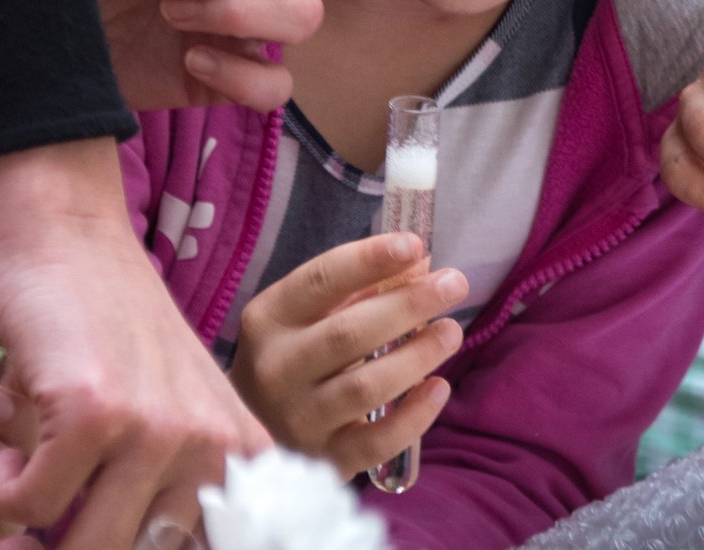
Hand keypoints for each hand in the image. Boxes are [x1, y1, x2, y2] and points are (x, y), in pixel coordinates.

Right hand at [0, 140, 271, 548]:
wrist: (70, 236)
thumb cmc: (113, 327)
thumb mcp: (179, 408)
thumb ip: (183, 488)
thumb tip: (157, 547)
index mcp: (241, 455)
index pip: (219, 548)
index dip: (136, 543)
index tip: (83, 527)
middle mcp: (212, 448)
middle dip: (68, 547)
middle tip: (31, 511)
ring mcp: (156, 431)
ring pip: (80, 549)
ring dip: (27, 527)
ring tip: (16, 476)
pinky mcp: (93, 414)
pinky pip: (28, 508)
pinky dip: (1, 489)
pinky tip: (6, 445)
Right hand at [230, 233, 466, 479]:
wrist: (250, 432)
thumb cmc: (293, 357)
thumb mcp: (305, 317)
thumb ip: (357, 291)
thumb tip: (420, 265)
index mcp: (269, 319)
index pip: (320, 280)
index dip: (369, 260)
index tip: (414, 245)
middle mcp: (276, 369)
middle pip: (348, 333)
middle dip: (408, 304)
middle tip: (454, 284)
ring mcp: (298, 418)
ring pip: (365, 386)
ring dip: (417, 356)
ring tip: (452, 332)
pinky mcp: (324, 459)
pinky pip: (377, 442)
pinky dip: (414, 416)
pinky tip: (439, 388)